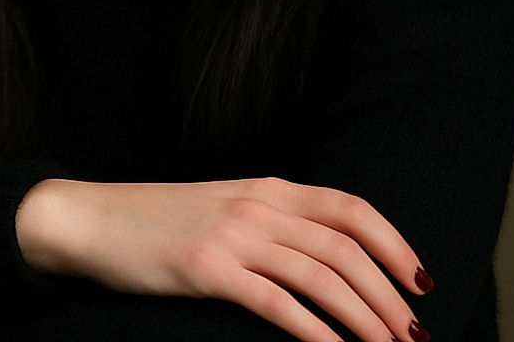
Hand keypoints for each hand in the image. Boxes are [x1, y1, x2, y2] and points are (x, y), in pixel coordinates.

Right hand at [16, 177, 431, 341]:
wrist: (92, 218)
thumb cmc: (158, 220)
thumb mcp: (223, 206)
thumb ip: (271, 220)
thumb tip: (323, 255)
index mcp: (265, 187)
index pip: (349, 207)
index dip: (393, 243)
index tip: (421, 280)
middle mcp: (257, 205)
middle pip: (345, 247)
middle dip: (389, 294)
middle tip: (416, 334)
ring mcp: (233, 235)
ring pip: (321, 276)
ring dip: (365, 318)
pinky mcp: (207, 268)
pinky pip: (276, 303)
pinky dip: (314, 332)